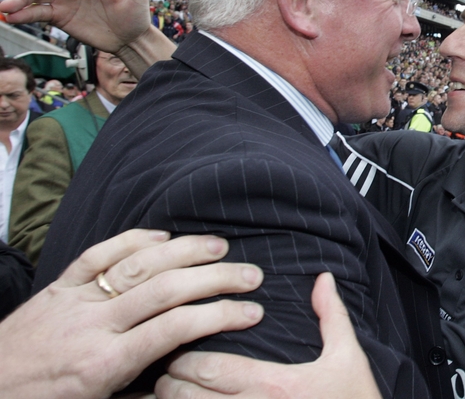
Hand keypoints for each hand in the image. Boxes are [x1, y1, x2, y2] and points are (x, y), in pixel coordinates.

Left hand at [0, 230, 263, 398]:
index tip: (252, 311)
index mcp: (106, 364)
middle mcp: (95, 325)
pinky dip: (133, 240)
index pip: (177, 330)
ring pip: (139, 265)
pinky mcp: (59, 285)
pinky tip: (162, 235)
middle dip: (216, 278)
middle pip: (167, 290)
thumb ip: (138, 398)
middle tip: (252, 274)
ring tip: (220, 247)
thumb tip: (179, 389)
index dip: (220, 316)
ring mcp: (76, 300)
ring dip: (184, 251)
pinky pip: (99, 253)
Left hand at [154, 272, 380, 398]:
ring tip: (160, 398)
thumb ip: (332, 315)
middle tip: (160, 372)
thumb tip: (323, 278)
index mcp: (277, 385)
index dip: (187, 362)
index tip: (175, 353)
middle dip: (171, 384)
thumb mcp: (349, 357)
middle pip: (195, 398)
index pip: (216, 370)